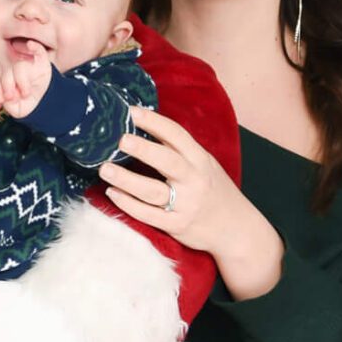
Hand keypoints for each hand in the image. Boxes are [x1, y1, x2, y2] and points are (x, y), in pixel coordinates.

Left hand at [0, 53, 51, 117]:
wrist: (45, 106)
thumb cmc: (27, 105)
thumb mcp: (16, 109)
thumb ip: (9, 105)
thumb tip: (7, 98)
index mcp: (6, 79)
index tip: (0, 99)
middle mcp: (16, 70)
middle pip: (8, 72)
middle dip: (8, 85)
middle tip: (11, 97)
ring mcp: (29, 66)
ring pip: (20, 66)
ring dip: (21, 80)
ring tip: (25, 93)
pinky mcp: (42, 62)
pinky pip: (38, 51)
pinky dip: (34, 47)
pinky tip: (30, 45)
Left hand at [97, 106, 280, 296]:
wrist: (237, 230)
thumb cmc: (215, 192)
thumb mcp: (205, 165)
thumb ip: (180, 150)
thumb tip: (147, 128)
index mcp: (201, 160)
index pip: (176, 135)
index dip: (153, 121)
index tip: (131, 112)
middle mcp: (194, 180)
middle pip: (167, 161)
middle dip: (143, 148)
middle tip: (119, 139)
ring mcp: (186, 204)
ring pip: (152, 191)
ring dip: (126, 179)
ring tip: (104, 169)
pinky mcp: (177, 225)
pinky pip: (148, 215)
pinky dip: (128, 204)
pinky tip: (112, 193)